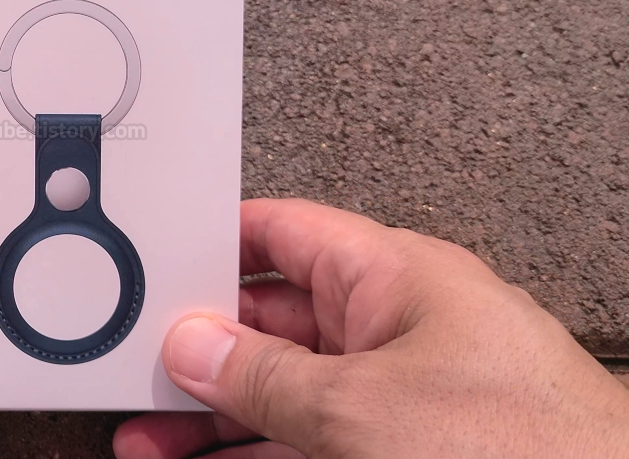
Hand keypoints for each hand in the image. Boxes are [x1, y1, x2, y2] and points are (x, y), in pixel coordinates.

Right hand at [115, 199, 628, 458]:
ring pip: (282, 392)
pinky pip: (307, 439)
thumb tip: (197, 347)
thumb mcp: (361, 407)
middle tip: (138, 372)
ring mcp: (400, 394)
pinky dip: (252, 451)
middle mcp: (396, 327)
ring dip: (212, 416)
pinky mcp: (403, 447)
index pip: (282, 232)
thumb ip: (265, 377)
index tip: (153, 268)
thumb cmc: (529, 448)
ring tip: (149, 436)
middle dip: (198, 351)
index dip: (212, 241)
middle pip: (271, 323)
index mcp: (394, 276)